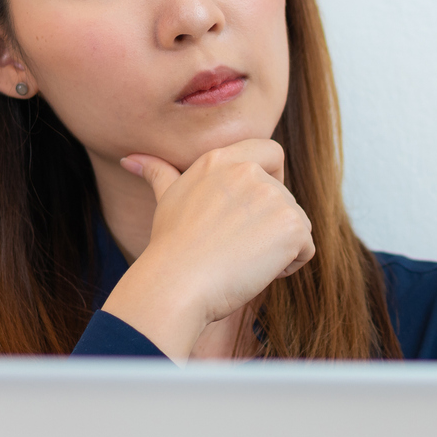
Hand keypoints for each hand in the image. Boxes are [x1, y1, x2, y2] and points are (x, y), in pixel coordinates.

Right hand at [100, 138, 314, 360]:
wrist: (177, 284)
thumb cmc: (170, 248)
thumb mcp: (166, 200)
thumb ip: (159, 173)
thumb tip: (130, 159)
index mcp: (222, 159)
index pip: (271, 152)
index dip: (273, 179)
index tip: (252, 209)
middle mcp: (250, 171)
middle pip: (286, 197)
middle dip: (270, 224)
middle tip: (234, 246)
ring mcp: (274, 196)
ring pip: (297, 223)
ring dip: (278, 246)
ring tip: (241, 259)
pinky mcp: (292, 225)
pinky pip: (306, 248)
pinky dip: (288, 266)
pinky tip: (255, 271)